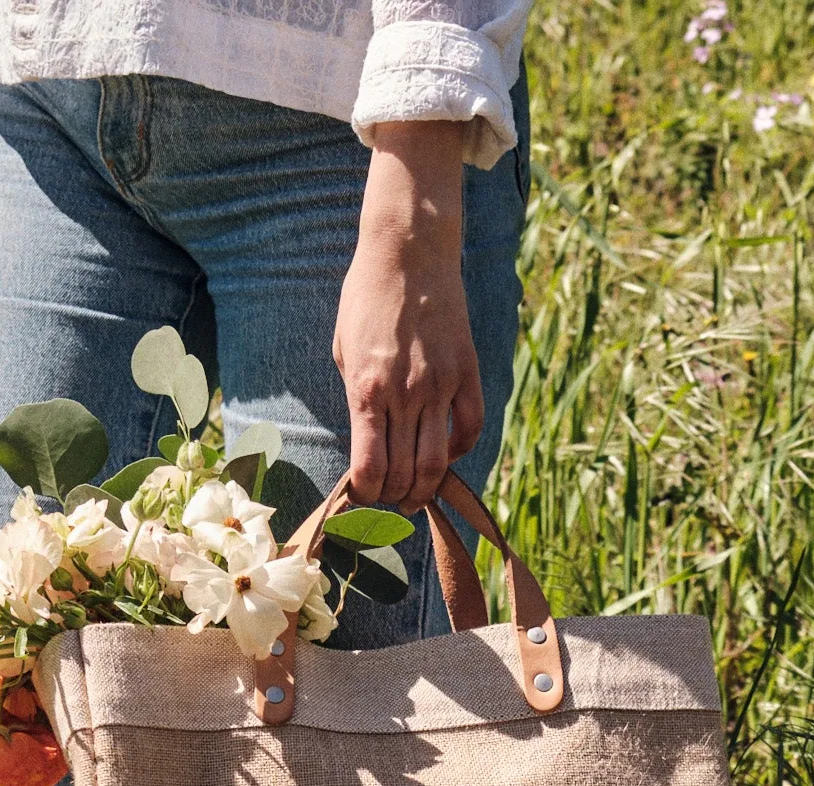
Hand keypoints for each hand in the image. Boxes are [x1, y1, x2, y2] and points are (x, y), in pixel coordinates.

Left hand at [334, 121, 482, 514]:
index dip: (367, 496)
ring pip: (437, 462)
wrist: (409, 251)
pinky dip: (458, 452)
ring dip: (425, 488)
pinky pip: (470, 428)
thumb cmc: (366, 299)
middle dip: (394, 501)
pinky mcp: (467, 372)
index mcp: (367, 390)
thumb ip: (357, 401)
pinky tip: (444, 454)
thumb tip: (368, 446)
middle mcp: (406, 393)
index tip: (363, 501)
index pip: (370, 469)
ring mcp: (441, 384)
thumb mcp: (343, 351)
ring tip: (416, 495)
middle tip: (390, 506)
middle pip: (404, 474)